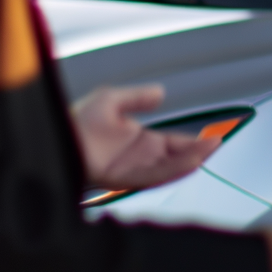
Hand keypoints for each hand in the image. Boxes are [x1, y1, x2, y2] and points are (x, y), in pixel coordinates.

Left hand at [72, 84, 217, 189]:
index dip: (195, 142)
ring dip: (190, 161)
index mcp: (140, 143)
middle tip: (218, 144)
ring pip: (168, 169)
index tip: (214, 138)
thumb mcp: (110, 100)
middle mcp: (139, 159)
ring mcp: (131, 170)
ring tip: (209, 151)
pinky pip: (152, 176)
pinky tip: (187, 162)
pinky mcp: (121, 179)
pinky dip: (172, 170)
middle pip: (177, 158)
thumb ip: (137, 97)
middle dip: (198, 153)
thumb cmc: (74, 121)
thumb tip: (160, 93)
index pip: (175, 144)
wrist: (53, 136)